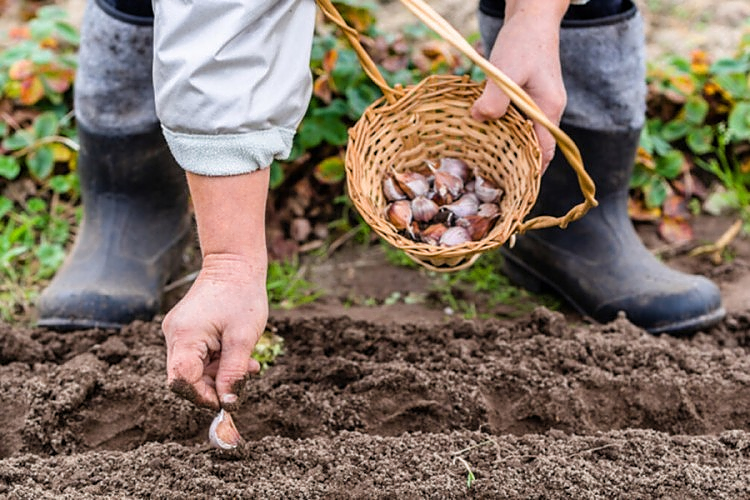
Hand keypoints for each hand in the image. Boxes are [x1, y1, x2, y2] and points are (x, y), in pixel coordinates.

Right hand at [162, 254, 267, 410]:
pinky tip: (238, 355)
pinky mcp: (186, 329)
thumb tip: (227, 403)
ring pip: (194, 368)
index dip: (202, 396)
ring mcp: (178, 332)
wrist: (235, 264)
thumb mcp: (243, 339)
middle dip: (214, 384)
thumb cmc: (241, 297)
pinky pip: (198, 355)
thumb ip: (233, 373)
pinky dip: (218, 360)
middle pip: (186, 377)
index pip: (181, 381)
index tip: (226, 399)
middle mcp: (174, 335)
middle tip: (243, 378)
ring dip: (220, 372)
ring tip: (247, 363)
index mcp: (184, 337)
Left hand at [471, 3, 567, 168]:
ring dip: (508, 146)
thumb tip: (478, 120)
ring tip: (485, 162)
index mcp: (548, 109)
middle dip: (517, 164)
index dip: (531, 172)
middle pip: (536, 147)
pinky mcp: (528, 96)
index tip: (512, 189)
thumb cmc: (522, 42)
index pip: (545, 152)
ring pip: (525, 135)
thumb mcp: (505, 70)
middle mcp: (548, 110)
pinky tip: (484, 133)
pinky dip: (504, 130)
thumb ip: (494, 99)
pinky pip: (518, 121)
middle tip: (491, 181)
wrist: (530, 18)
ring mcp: (539, 104)